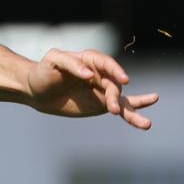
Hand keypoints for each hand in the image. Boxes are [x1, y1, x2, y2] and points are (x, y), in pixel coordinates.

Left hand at [24, 49, 157, 128]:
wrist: (37, 90)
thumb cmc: (43, 71)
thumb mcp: (53, 61)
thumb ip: (71, 64)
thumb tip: (90, 75)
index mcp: (90, 59)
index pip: (107, 63)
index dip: (116, 71)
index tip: (123, 80)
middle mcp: (100, 74)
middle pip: (113, 84)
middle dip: (115, 96)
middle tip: (112, 109)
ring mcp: (103, 90)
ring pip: (123, 98)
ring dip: (135, 110)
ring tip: (146, 124)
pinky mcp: (102, 104)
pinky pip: (122, 108)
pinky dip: (133, 114)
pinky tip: (145, 123)